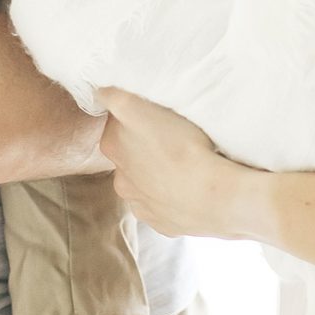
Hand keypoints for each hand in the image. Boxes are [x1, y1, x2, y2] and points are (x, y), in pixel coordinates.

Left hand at [100, 88, 263, 240]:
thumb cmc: (182, 146)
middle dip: (145, 144)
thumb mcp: (139, 107)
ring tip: (185, 163)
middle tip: (174, 135)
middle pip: (130, 151)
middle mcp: (119, 178)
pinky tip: (188, 185)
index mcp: (112, 145)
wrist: (214, 197)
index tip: (156, 110)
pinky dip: (170, 194)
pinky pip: (161, 202)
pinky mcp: (158, 222)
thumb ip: (114, 97)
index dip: (137, 111)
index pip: (118, 119)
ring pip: (145, 179)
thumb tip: (101, 91)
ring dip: (157, 171)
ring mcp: (139, 203)